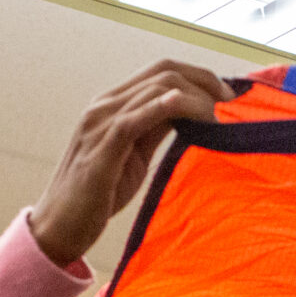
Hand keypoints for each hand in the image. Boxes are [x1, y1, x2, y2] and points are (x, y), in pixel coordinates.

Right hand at [28, 62, 229, 268]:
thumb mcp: (135, 155)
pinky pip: (133, 120)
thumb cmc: (99, 193)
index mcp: (114, 104)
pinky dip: (162, 109)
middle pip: (163, 72)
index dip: (200, 76)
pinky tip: (186, 109)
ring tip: (222, 118)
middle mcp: (105, 105)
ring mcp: (100, 124)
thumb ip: (157, 130)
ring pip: (154, 91)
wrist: (60, 225)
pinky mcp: (101, 149)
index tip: (230, 97)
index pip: (162, 70)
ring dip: (196, 100)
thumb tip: (190, 113)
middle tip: (235, 105)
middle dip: (205, 83)